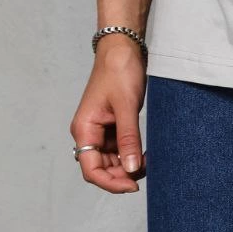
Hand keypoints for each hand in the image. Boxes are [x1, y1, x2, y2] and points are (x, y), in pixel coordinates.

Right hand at [69, 35, 147, 192]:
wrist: (123, 46)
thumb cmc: (119, 69)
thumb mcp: (126, 106)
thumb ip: (129, 139)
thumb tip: (132, 169)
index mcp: (84, 128)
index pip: (91, 169)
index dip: (110, 182)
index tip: (132, 185)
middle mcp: (88, 132)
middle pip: (100, 168)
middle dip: (121, 175)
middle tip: (145, 173)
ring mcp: (99, 128)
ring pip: (110, 160)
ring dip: (127, 165)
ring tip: (148, 162)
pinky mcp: (111, 123)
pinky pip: (118, 148)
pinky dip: (130, 153)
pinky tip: (144, 153)